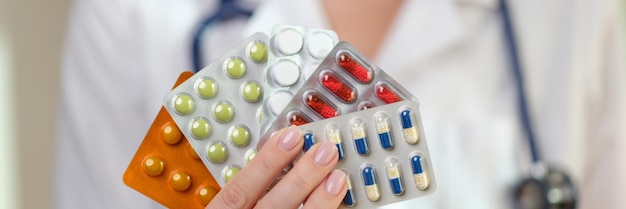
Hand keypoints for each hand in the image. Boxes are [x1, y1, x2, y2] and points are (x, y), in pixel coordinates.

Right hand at [206, 125, 347, 208]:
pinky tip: (338, 208)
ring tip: (338, 178)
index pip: (241, 190)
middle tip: (325, 152)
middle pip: (272, 207)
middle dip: (301, 178)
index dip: (267, 162)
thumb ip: (246, 196)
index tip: (292, 136)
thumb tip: (280, 162)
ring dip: (318, 204)